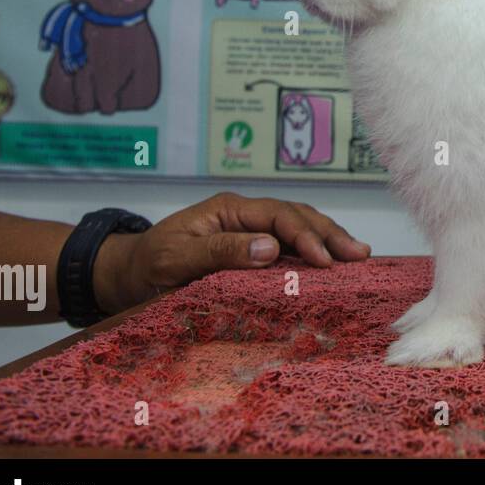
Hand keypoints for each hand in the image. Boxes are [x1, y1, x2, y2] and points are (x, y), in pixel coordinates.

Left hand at [92, 193, 369, 314]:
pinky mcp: (251, 247)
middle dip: (330, 233)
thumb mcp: (176, 258)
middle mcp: (244, 214)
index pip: (278, 215)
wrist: (125, 275)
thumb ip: (220, 251)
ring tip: (358, 254)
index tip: (324, 261)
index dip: (305, 235)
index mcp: (228, 209)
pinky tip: (333, 260)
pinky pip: (290, 244)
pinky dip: (314, 250)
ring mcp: (249, 229)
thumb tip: (271, 248)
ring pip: (299, 226)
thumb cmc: (146, 266)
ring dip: (328, 239)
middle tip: (358, 254)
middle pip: (297, 215)